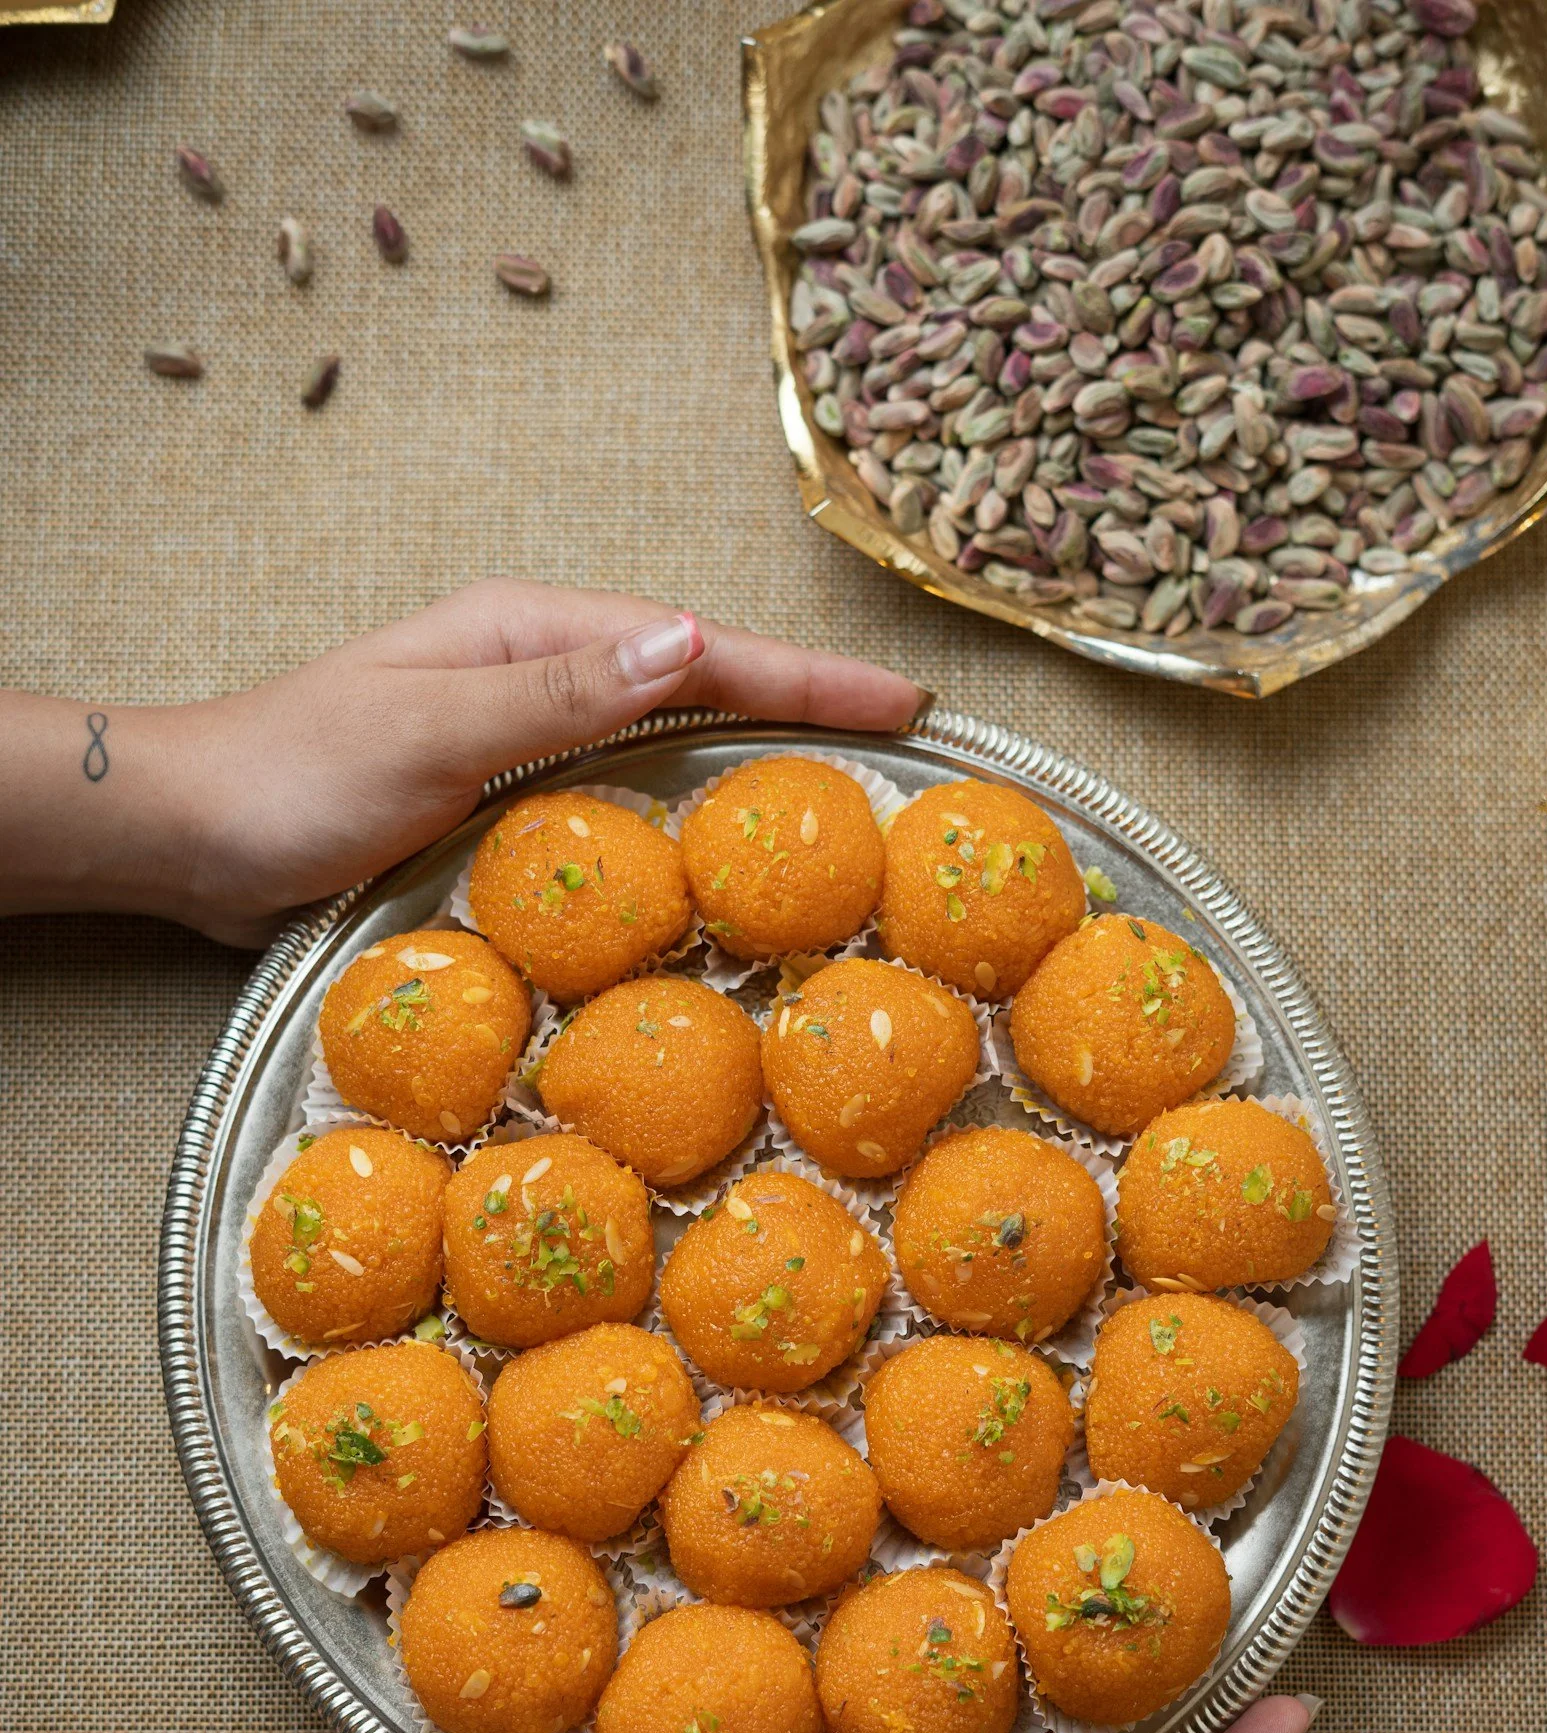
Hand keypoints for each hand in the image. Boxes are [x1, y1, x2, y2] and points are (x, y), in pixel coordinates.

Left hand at [181, 583, 920, 944]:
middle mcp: (536, 669)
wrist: (189, 833)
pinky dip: (687, 794)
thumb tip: (691, 641)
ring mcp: (521, 728)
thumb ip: (562, 691)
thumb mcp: (434, 729)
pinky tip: (720, 829)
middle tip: (904, 730)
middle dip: (803, 694)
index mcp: (528, 631)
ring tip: (846, 772)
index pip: (699, 645)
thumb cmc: (294, 778)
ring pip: (668, 727)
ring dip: (755, 741)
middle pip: (700, 673)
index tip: (900, 697)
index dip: (805, 673)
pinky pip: (622, 781)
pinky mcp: (502, 790)